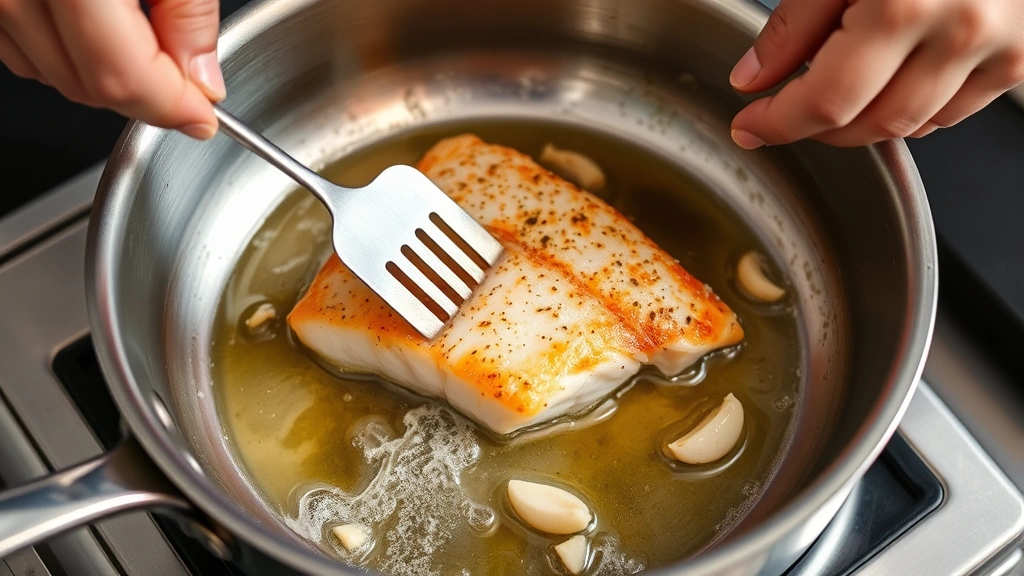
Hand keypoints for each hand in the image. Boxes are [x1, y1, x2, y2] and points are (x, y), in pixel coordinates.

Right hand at [0, 0, 223, 138]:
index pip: (122, 79)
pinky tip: (97, 23)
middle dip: (145, 93)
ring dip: (102, 75)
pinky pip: (17, 46)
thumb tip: (202, 79)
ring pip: (48, 74)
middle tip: (185, 70)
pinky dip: (63, 51)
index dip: (172, 107)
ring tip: (140, 27)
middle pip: (85, 86)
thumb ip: (190, 12)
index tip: (204, 116)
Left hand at [729, 0, 1023, 147]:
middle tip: (784, 111)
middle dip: (816, 128)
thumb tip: (754, 77)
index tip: (749, 126)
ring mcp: (998, 46)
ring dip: (862, 121)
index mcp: (903, 5)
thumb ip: (796, 21)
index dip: (778, 123)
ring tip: (836, 87)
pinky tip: (886, 81)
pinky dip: (911, 109)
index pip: (826, 101)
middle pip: (869, 124)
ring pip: (911, 126)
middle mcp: (958, 31)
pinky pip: (953, 112)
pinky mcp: (1019, 55)